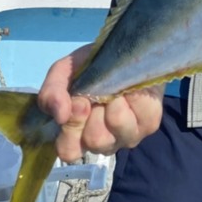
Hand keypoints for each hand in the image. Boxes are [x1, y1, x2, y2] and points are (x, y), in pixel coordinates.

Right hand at [37, 44, 164, 160]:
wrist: (125, 51)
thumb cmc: (90, 68)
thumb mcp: (64, 72)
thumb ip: (52, 92)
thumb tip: (60, 115)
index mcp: (78, 135)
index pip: (69, 151)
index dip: (72, 127)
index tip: (78, 101)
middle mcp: (103, 142)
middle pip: (96, 139)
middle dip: (95, 109)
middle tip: (97, 91)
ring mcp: (128, 136)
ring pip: (119, 126)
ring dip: (115, 102)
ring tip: (115, 90)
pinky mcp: (150, 124)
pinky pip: (143, 114)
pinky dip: (135, 96)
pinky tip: (132, 90)